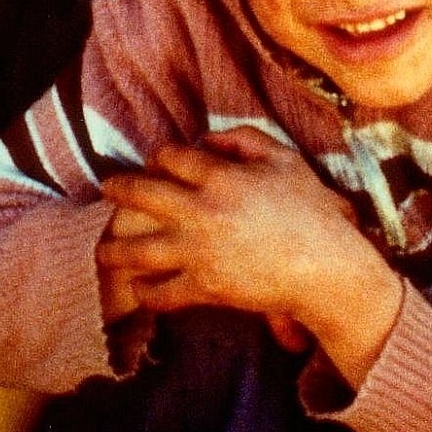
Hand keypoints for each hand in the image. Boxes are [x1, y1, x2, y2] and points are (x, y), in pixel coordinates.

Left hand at [98, 128, 401, 382]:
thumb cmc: (312, 212)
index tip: (155, 162)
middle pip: (141, 194)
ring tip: (104, 251)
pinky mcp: (205, 287)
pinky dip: (146, 292)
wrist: (328, 269)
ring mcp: (199, 251)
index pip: (171, 158)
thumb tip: (206, 138)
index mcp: (221, 176)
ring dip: (115, 250)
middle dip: (118, 189)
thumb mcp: (285, 159)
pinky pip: (163, 291)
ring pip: (140, 249)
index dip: (159, 157)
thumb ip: (245, 139)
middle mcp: (202, 211)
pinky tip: (139, 289)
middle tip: (107, 189)